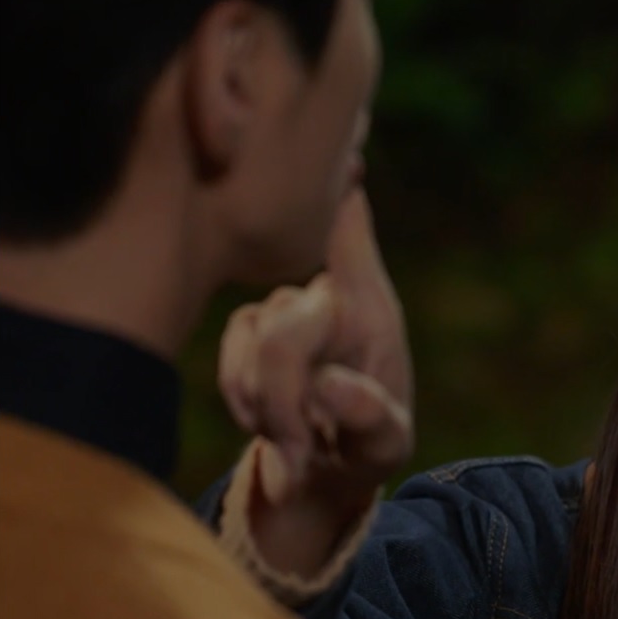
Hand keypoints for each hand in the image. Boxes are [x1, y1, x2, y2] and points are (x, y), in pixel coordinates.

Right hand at [219, 187, 414, 514]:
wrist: (326, 471)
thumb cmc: (369, 444)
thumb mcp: (387, 444)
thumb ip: (371, 418)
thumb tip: (332, 388)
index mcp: (368, 304)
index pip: (349, 231)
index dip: (335, 190)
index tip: (334, 146)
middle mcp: (323, 294)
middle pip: (282, 326)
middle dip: (283, 396)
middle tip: (299, 445)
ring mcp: (280, 311)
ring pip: (250, 352)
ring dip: (268, 408)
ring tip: (299, 438)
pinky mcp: (246, 333)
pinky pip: (230, 367)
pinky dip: (248, 405)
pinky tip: (273, 425)